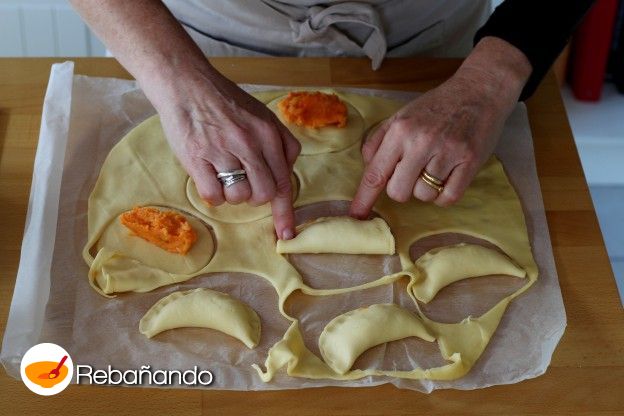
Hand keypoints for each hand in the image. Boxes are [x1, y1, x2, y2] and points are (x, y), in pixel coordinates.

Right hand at [156, 70, 300, 239]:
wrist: (186, 84)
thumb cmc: (225, 102)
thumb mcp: (262, 114)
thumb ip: (281, 142)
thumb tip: (287, 172)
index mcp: (268, 133)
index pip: (284, 181)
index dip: (285, 212)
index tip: (286, 234)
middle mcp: (248, 142)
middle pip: (263, 194)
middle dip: (255, 196)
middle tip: (243, 182)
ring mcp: (222, 150)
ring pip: (238, 197)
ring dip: (232, 194)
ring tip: (223, 174)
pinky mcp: (196, 157)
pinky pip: (213, 196)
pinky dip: (213, 194)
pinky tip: (208, 177)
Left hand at [350, 37, 530, 217]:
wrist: (479, 90)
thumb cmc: (437, 105)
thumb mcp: (401, 115)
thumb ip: (379, 141)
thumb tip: (369, 168)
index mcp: (400, 130)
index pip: (376, 173)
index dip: (364, 198)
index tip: (357, 215)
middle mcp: (421, 141)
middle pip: (398, 192)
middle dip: (401, 189)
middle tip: (412, 173)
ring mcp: (447, 152)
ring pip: (424, 196)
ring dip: (425, 190)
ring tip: (434, 168)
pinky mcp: (470, 162)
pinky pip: (448, 198)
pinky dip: (444, 195)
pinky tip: (447, 177)